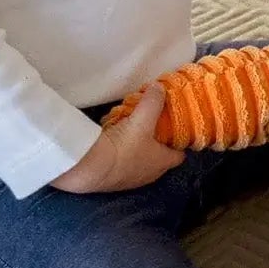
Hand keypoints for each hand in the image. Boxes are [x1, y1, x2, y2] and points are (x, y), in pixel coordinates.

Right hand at [50, 85, 184, 192]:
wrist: (89, 168)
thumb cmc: (123, 147)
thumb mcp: (142, 119)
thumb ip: (152, 102)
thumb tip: (159, 88)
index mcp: (163, 162)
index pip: (179, 155)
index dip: (179, 142)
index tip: (175, 127)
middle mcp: (149, 174)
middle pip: (158, 155)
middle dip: (155, 139)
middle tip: (150, 122)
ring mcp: (130, 179)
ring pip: (138, 157)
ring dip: (135, 144)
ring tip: (128, 126)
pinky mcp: (112, 179)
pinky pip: (120, 161)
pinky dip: (118, 150)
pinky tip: (110, 137)